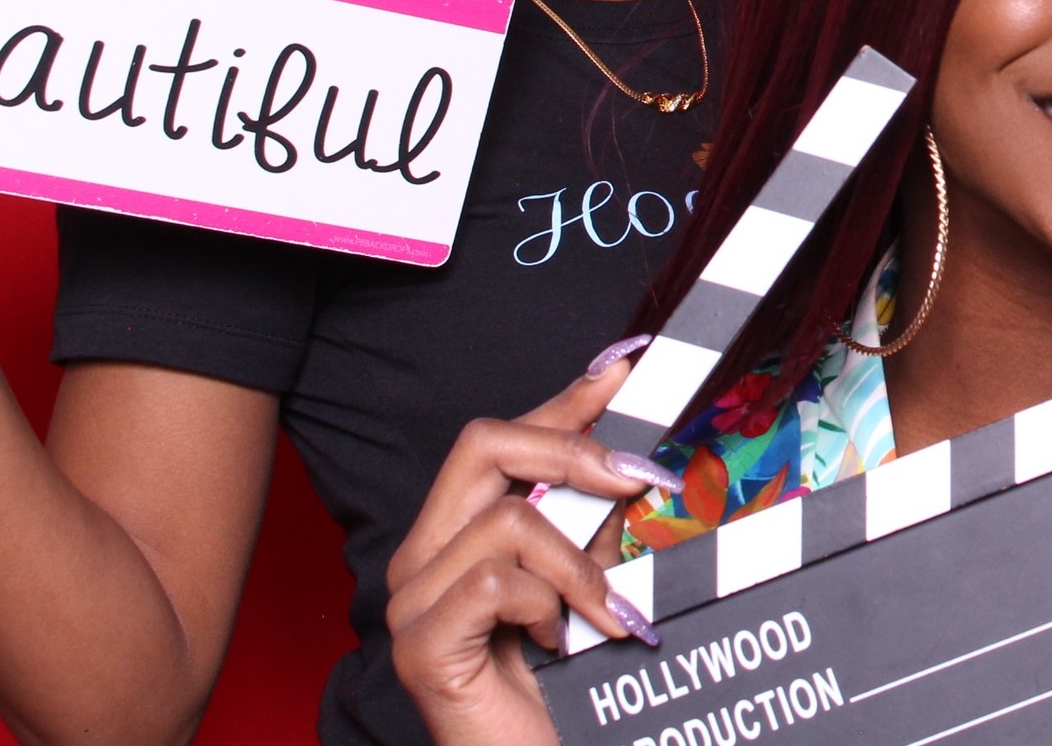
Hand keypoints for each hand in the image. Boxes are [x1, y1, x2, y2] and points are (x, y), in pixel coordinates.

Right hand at [386, 342, 678, 745]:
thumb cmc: (566, 683)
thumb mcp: (589, 578)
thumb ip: (595, 518)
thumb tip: (629, 449)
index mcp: (456, 536)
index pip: (498, 438)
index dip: (561, 400)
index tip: (623, 368)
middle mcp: (422, 559)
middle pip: (482, 444)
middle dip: (574, 450)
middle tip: (638, 480)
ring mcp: (412, 604)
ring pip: (508, 518)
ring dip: (579, 562)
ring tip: (605, 612)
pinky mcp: (421, 648)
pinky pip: (496, 582)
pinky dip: (549, 604)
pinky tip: (561, 641)